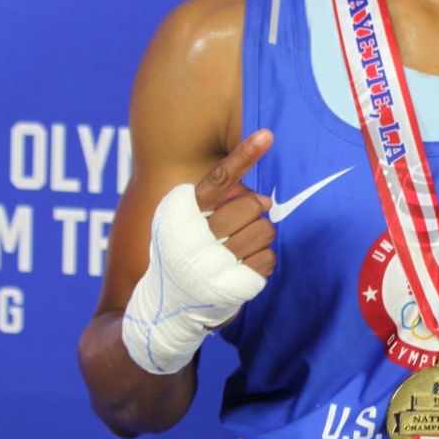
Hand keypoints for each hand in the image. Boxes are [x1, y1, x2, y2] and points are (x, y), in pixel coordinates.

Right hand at [197, 129, 276, 277]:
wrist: (170, 303)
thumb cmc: (184, 250)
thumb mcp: (184, 221)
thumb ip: (216, 204)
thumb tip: (258, 198)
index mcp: (185, 211)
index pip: (220, 177)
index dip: (245, 155)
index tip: (267, 135)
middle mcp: (198, 233)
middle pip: (250, 205)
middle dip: (257, 209)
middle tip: (249, 218)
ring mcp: (216, 260)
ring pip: (265, 231)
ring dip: (261, 235)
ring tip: (243, 246)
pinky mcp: (233, 283)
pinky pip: (269, 258)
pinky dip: (263, 260)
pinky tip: (244, 265)